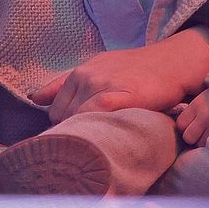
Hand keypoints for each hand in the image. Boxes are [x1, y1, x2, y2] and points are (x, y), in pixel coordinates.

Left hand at [29, 28, 208, 123]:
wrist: (174, 63)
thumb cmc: (139, 70)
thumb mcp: (100, 68)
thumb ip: (67, 83)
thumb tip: (35, 98)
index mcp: (80, 72)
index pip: (53, 108)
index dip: (62, 126)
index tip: (73, 138)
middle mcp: (85, 76)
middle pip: (61, 118)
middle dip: (71, 131)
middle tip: (90, 141)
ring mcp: (99, 85)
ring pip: (75, 121)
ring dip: (83, 135)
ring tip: (98, 144)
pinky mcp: (116, 97)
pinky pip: (91, 119)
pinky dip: (94, 132)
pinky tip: (105, 140)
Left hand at [175, 88, 208, 146]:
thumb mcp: (203, 97)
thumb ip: (193, 112)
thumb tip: (180, 128)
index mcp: (197, 104)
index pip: (180, 125)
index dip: (184, 128)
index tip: (191, 125)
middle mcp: (205, 115)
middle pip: (188, 138)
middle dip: (193, 138)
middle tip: (201, 133)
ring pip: (201, 144)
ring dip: (204, 142)